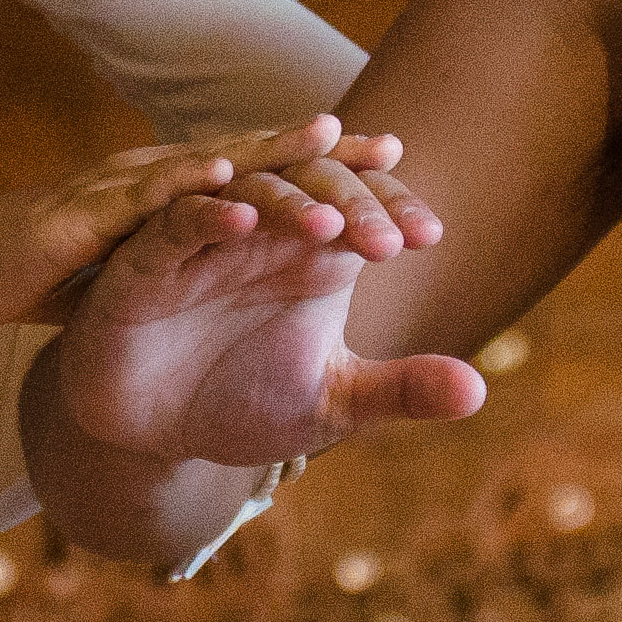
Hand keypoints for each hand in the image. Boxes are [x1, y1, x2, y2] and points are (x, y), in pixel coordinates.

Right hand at [50, 123, 486, 463]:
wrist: (155, 439)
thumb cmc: (243, 405)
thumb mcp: (330, 404)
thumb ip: (399, 390)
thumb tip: (479, 391)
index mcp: (310, 251)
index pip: (362, 203)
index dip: (394, 207)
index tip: (430, 237)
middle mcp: (260, 232)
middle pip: (311, 182)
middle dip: (351, 200)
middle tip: (388, 239)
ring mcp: (202, 242)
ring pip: (247, 188)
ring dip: (288, 197)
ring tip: (329, 224)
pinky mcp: (143, 265)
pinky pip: (174, 223)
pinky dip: (206, 214)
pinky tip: (243, 220)